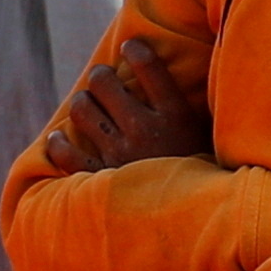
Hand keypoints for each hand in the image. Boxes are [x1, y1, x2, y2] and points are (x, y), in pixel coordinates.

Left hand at [35, 37, 211, 175]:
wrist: (197, 225)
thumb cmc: (207, 179)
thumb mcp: (211, 140)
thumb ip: (194, 112)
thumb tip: (199, 81)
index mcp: (175, 117)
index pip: (149, 67)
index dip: (135, 50)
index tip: (130, 45)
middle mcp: (144, 130)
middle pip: (105, 84)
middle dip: (101, 76)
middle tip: (103, 78)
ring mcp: (120, 155)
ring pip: (83, 110)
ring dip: (82, 103)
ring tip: (86, 104)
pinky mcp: (102, 179)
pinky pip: (67, 154)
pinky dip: (58, 144)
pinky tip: (58, 138)